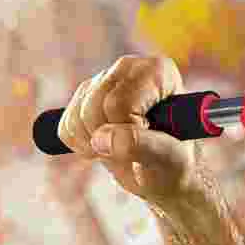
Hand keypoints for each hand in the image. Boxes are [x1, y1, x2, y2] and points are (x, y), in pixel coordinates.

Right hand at [54, 55, 204, 210]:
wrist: (168, 176)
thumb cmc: (178, 166)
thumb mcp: (170, 161)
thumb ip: (141, 146)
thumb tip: (101, 138)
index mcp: (159, 73)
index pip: (120, 104)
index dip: (129, 133)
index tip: (152, 145)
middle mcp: (130, 68)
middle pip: (94, 107)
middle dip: (111, 140)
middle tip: (136, 154)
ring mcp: (105, 79)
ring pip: (77, 115)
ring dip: (96, 146)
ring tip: (123, 154)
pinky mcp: (86, 96)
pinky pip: (66, 126)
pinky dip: (82, 146)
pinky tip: (107, 149)